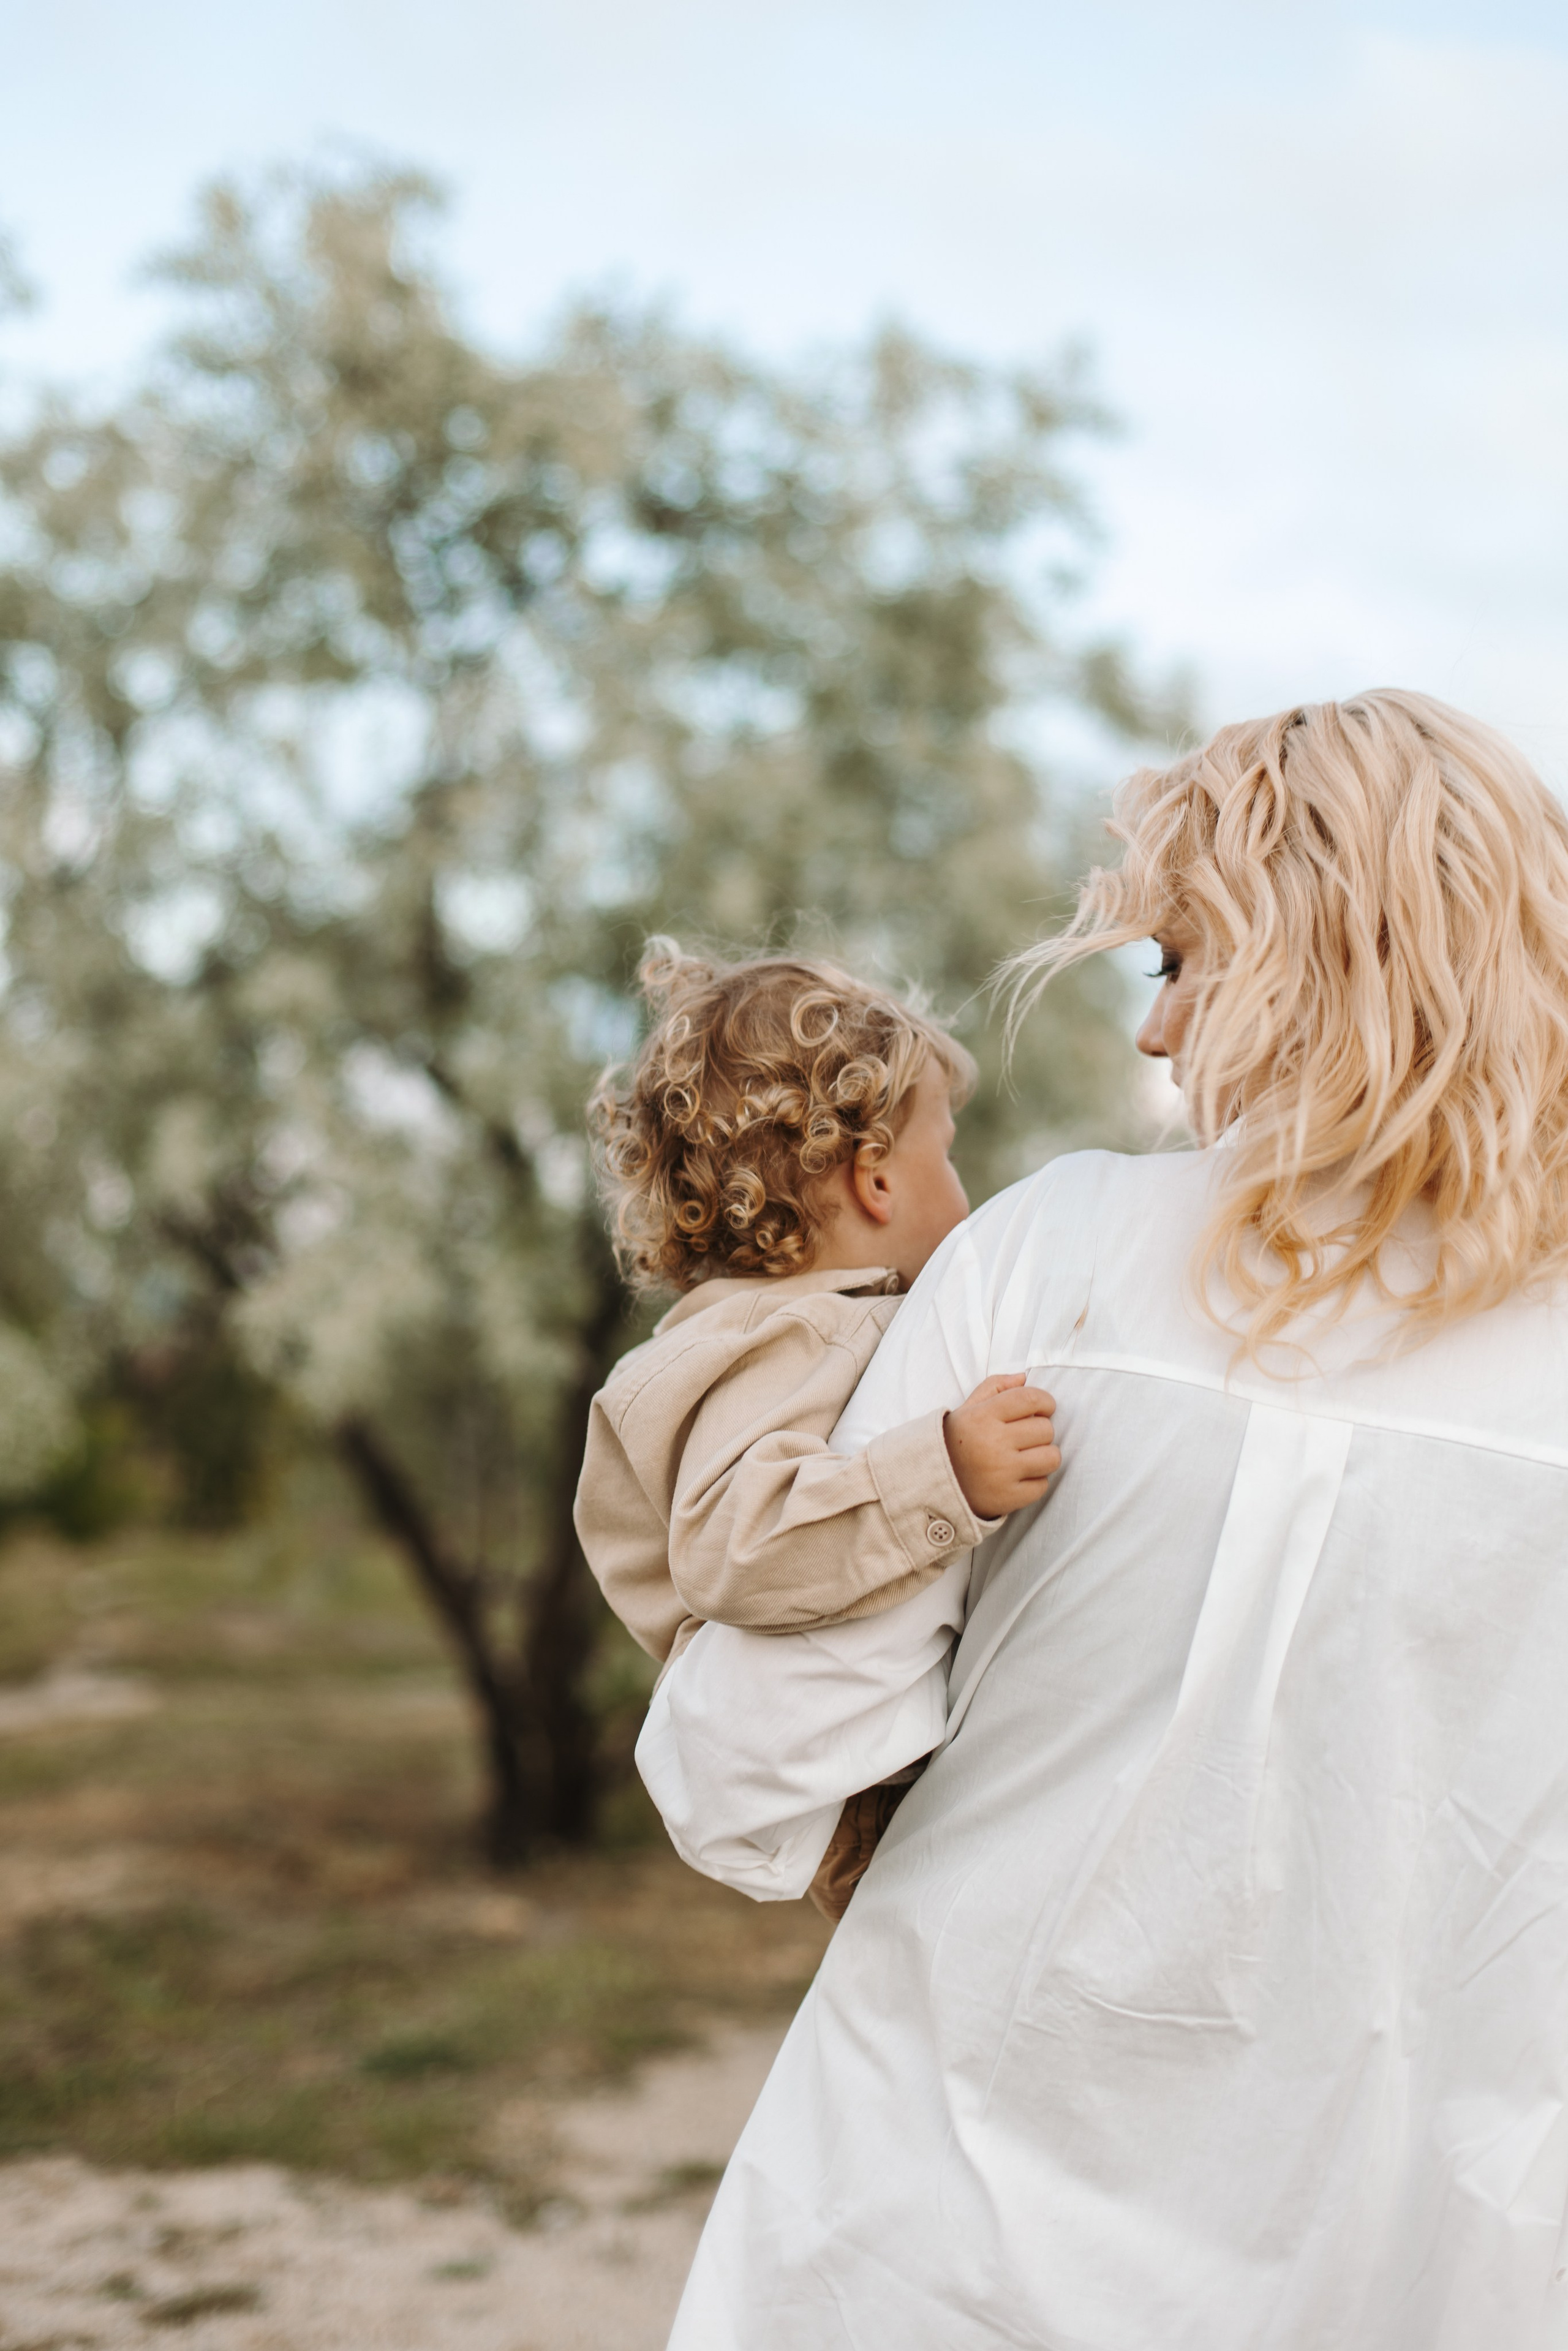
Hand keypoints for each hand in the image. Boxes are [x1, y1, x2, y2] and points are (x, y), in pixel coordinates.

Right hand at [943, 1373, 1058, 1518]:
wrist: (930, 1484)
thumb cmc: (956, 1441)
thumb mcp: (967, 1409)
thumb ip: (994, 1387)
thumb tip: (1024, 1377)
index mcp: (982, 1416)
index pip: (1030, 1399)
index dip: (1045, 1401)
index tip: (1043, 1408)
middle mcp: (992, 1443)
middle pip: (1046, 1429)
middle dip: (1041, 1431)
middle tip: (1025, 1437)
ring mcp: (1001, 1473)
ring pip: (1051, 1458)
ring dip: (1044, 1456)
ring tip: (1027, 1457)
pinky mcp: (1007, 1498)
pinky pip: (1042, 1486)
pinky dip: (1035, 1482)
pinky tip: (1018, 1477)